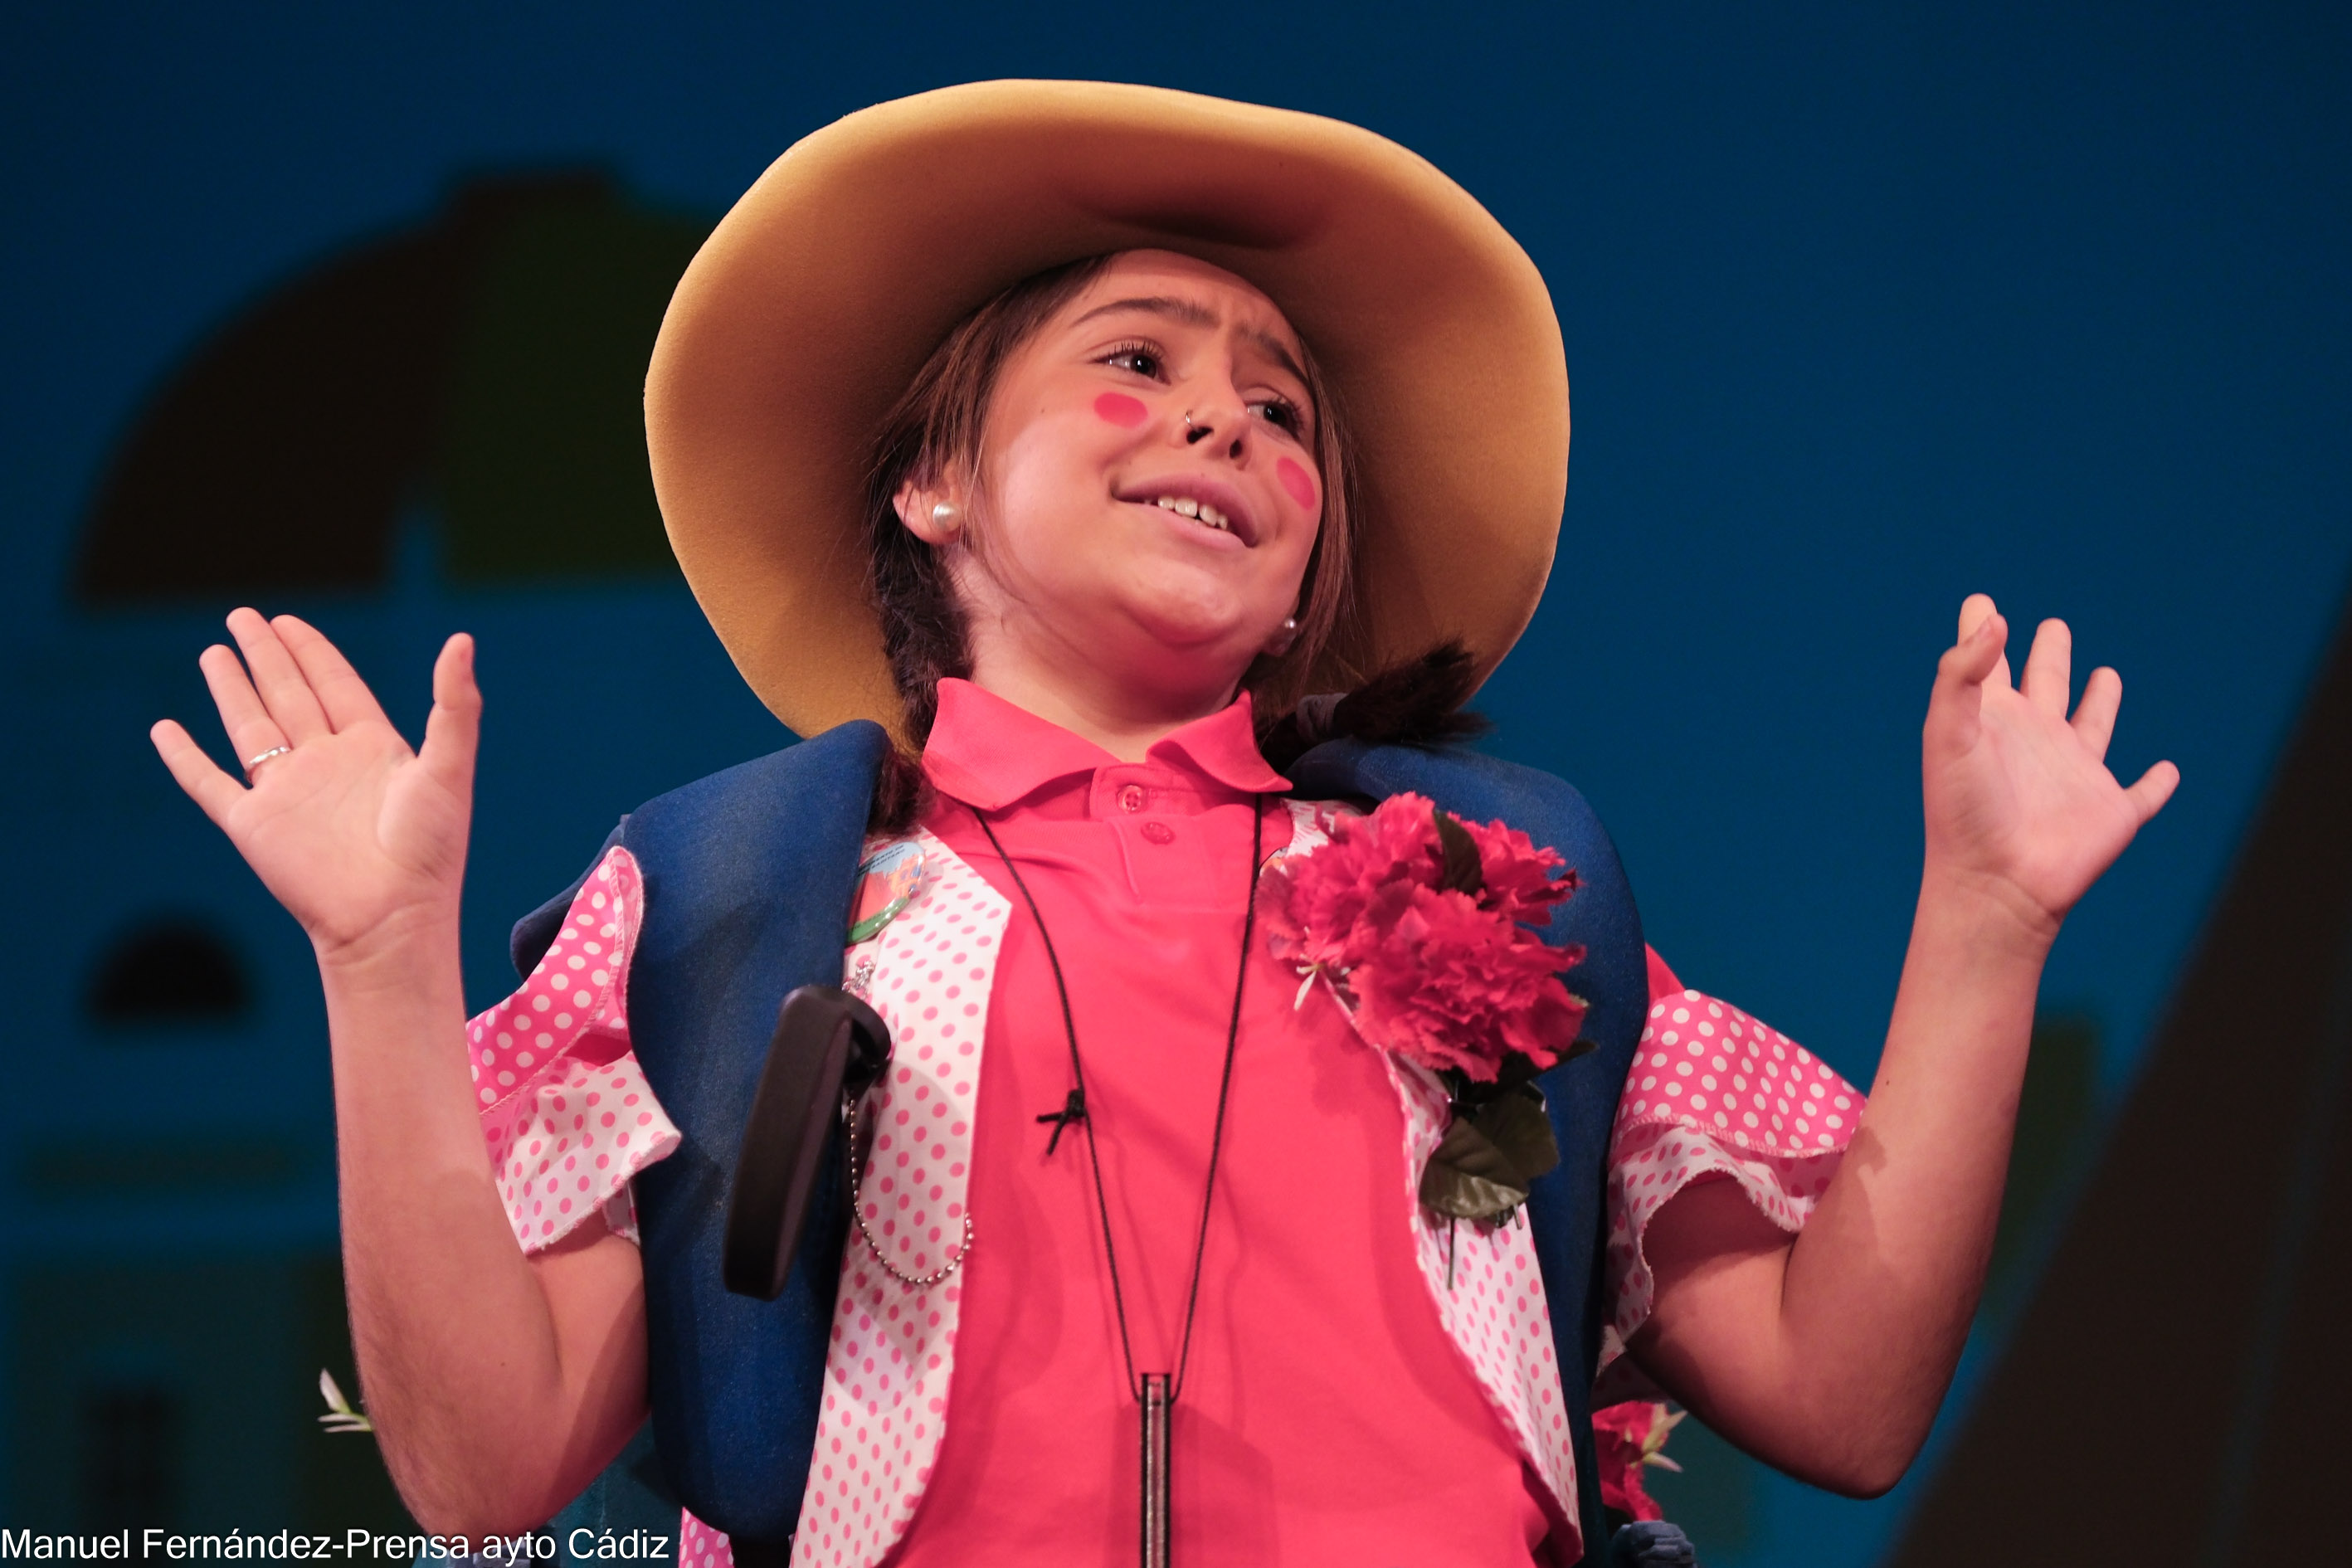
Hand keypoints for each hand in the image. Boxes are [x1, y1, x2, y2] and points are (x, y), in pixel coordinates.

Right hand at [150, 609, 480, 962]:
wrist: (391, 919)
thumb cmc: (430, 850)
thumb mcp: (449, 767)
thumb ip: (455, 704)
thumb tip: (463, 640)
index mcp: (373, 749)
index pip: (336, 685)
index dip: (312, 651)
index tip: (288, 621)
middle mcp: (327, 765)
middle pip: (289, 696)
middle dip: (266, 656)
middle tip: (243, 616)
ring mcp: (287, 795)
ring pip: (250, 728)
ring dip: (231, 690)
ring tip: (214, 653)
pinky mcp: (253, 827)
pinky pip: (208, 784)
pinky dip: (184, 758)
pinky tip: (166, 731)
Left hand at [1921, 594, 2178, 940]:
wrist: (1994, 886)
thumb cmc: (1963, 812)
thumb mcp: (1949, 733)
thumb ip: (1962, 673)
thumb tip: (1995, 621)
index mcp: (1993, 720)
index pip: (1985, 663)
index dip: (1982, 630)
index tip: (1981, 604)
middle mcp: (2034, 741)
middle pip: (2045, 683)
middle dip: (2049, 655)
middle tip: (2052, 628)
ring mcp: (2073, 776)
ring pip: (2092, 726)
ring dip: (2100, 701)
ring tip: (2105, 675)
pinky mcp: (2110, 812)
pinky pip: (2142, 794)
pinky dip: (2157, 784)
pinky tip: (2166, 772)